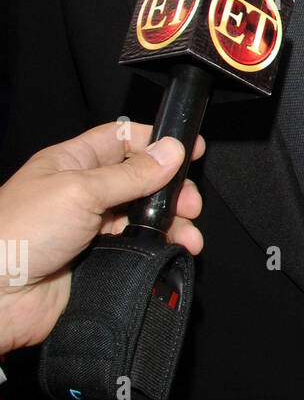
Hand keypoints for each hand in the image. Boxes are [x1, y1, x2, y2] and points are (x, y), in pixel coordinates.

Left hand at [0, 123, 204, 356]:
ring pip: (144, 216)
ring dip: (173, 221)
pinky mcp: (99, 260)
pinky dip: (163, 247)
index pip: (121, 139)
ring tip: (189, 232)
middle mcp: (83, 192)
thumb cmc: (18, 234)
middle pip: (141, 179)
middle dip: (171, 188)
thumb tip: (171, 151)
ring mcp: (91, 227)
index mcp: (72, 162)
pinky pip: (139, 248)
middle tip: (190, 201)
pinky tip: (177, 249)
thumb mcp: (80, 190)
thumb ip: (131, 173)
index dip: (155, 141)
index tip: (189, 148)